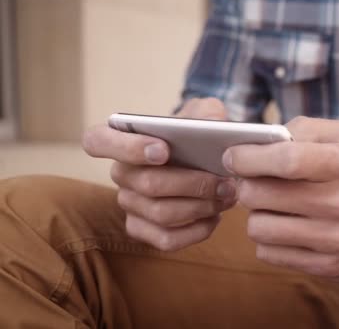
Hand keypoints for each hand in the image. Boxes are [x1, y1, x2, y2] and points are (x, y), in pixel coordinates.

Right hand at [83, 98, 236, 250]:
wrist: (206, 160)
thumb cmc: (197, 134)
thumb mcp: (204, 114)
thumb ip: (208, 112)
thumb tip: (212, 123)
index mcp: (122, 138)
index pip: (97, 141)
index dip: (127, 148)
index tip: (164, 150)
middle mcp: (120, 173)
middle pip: (148, 184)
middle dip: (193, 184)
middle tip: (225, 182)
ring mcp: (128, 204)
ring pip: (161, 214)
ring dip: (201, 207)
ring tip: (227, 196)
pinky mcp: (141, 229)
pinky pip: (166, 239)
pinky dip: (197, 230)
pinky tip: (215, 217)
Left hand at [223, 117, 338, 283]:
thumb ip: (308, 128)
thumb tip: (264, 138)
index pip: (286, 159)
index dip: (248, 157)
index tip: (231, 156)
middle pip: (262, 194)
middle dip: (247, 185)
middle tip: (252, 181)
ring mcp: (335, 240)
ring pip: (260, 228)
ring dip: (256, 214)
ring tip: (271, 206)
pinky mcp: (329, 267)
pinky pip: (271, 254)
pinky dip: (268, 240)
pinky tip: (285, 228)